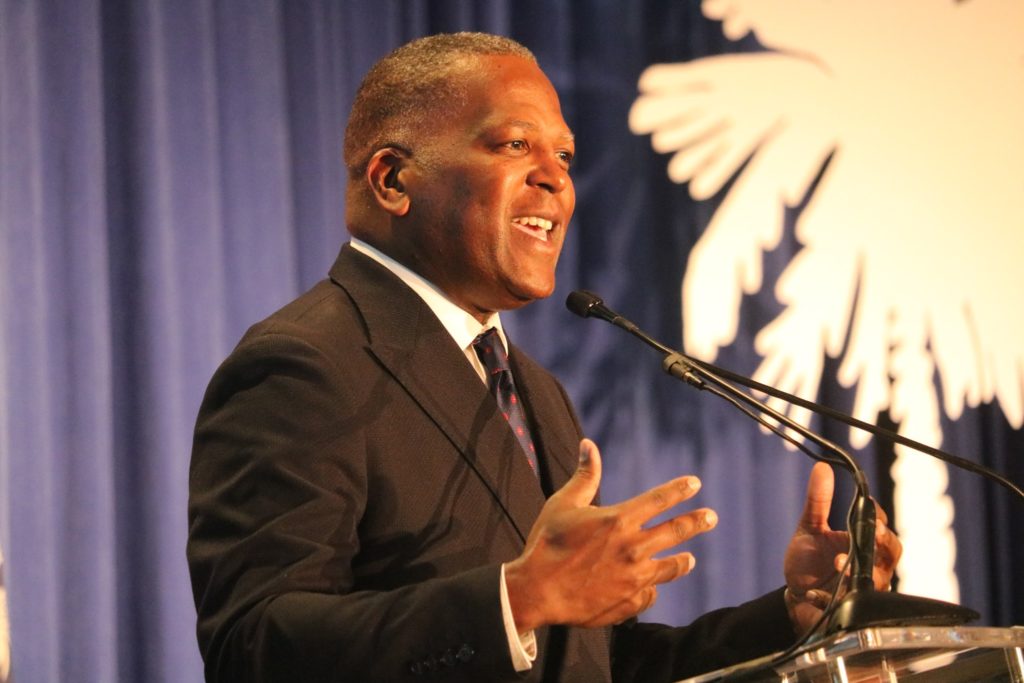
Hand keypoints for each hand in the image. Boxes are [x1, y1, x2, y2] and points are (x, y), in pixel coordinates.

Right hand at [504, 438, 716, 630]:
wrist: (537, 592)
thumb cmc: (547, 544)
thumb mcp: (563, 504)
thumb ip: (585, 476)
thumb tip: (589, 445)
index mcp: (619, 520)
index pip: (660, 499)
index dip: (680, 490)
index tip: (695, 483)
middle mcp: (633, 548)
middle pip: (676, 532)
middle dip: (696, 522)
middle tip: (711, 517)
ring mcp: (634, 579)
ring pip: (670, 568)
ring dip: (681, 562)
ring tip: (689, 559)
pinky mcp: (629, 603)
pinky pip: (649, 594)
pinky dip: (649, 589)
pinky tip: (650, 588)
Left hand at [783, 462, 902, 632]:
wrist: (794, 596)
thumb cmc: (808, 562)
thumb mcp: (810, 528)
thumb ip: (818, 501)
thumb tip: (822, 467)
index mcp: (863, 544)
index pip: (882, 528)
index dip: (879, 517)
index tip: (868, 504)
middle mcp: (870, 566)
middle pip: (892, 553)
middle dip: (884, 542)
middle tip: (872, 534)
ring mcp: (862, 589)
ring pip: (877, 581)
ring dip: (858, 570)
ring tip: (837, 561)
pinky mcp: (847, 609)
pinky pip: (846, 605)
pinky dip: (829, 598)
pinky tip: (814, 593)